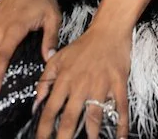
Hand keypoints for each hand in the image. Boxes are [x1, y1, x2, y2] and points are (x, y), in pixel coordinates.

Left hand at [34, 24, 130, 138]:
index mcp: (65, 80)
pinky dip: (122, 123)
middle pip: (70, 118)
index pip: (51, 109)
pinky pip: (121, 106)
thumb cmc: (83, 45)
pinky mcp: (118, 83)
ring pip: (95, 115)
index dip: (44, 128)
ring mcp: (101, 85)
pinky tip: (121, 136)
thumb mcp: (57, 59)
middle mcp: (81, 85)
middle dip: (64, 137)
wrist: (109, 30)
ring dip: (92, 134)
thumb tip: (36, 103)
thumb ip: (44, 80)